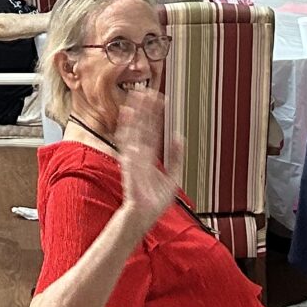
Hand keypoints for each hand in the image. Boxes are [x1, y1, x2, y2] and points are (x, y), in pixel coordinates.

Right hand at [113, 87, 178, 239]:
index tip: (159, 99)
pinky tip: (128, 113)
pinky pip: (127, 140)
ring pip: (133, 128)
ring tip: (137, 95)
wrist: (144, 217)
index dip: (154, 115)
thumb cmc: (154, 202)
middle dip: (144, 108)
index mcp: (149, 157)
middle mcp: (139, 153)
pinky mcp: (128, 162)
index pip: (152, 130)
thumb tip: (179, 138)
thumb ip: (176, 158)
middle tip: (147, 89)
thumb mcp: (172, 178)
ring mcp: (133, 156)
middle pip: (142, 125)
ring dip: (135, 111)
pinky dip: (126, 126)